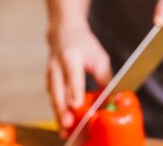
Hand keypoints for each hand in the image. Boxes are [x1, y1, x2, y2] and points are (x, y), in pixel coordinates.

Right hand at [47, 22, 111, 136]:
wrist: (63, 32)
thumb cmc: (83, 44)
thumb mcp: (99, 56)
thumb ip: (105, 77)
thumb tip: (114, 98)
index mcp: (70, 57)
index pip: (72, 76)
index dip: (74, 91)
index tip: (77, 105)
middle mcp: (56, 66)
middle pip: (57, 89)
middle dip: (62, 108)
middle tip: (68, 124)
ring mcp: (50, 73)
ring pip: (53, 96)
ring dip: (58, 114)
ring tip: (65, 131)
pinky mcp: (49, 81)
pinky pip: (53, 98)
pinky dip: (58, 111)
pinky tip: (64, 125)